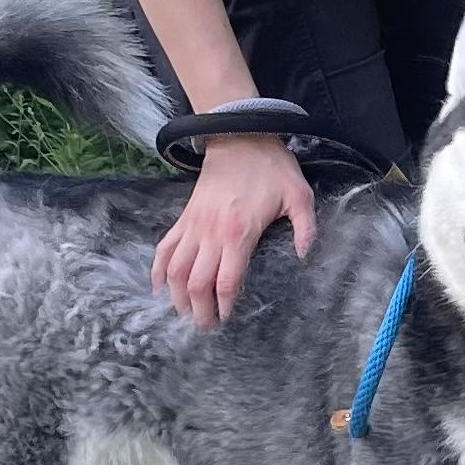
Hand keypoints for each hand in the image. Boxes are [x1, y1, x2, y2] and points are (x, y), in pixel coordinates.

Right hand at [152, 135, 316, 328]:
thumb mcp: (299, 195)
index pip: (225, 281)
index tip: (226, 320)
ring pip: (176, 270)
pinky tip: (158, 288)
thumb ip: (305, 228)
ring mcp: (194, 226)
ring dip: (177, 297)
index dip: (223, 306)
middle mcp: (211, 233)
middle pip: (197, 283)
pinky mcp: (184, 218)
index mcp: (239, 233)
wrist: (239, 136)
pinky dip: (158, 270)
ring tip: (184, 314)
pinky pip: (164, 248)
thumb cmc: (271, 168)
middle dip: (198, 311)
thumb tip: (304, 255)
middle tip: (205, 328)